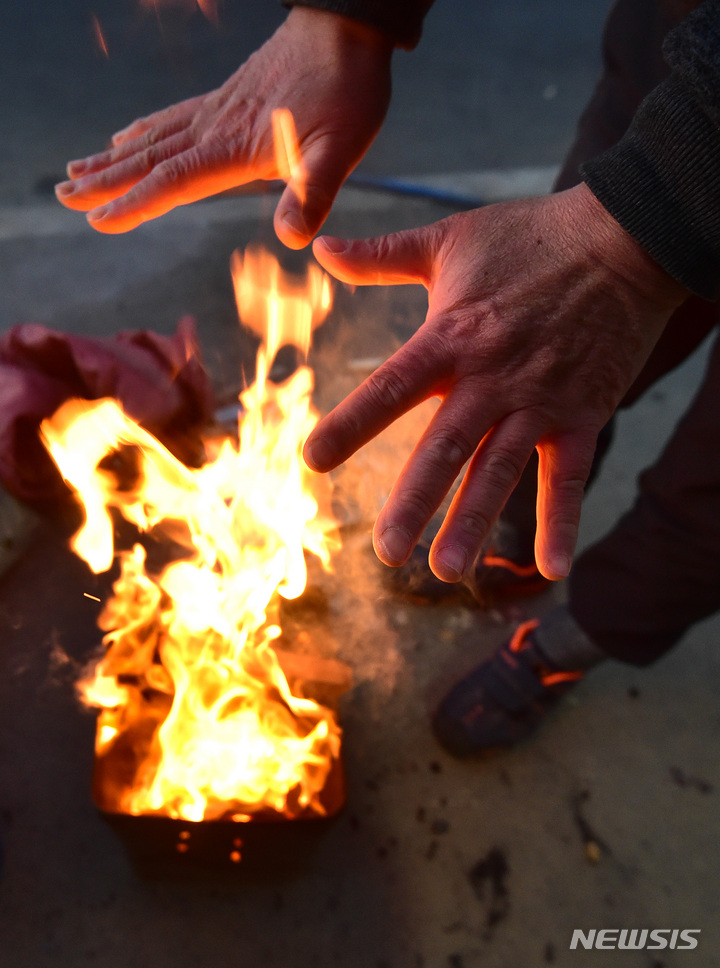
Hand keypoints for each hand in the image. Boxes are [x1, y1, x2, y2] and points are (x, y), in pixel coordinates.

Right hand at [54, 8, 392, 245]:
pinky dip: (142, 131)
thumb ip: (313, 192)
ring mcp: (217, 110)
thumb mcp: (341, 149)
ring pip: (154, 138)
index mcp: (237, 146)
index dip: (137, 203)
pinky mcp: (226, 98)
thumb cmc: (347, 92)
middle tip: (65, 198)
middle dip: (107, 182)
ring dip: (114, 159)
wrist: (346, 29)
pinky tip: (124, 137)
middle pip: (150, 158)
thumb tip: (291, 238)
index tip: (99, 220)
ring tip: (77, 173)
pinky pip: (172, 117)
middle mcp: (217, 126)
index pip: (175, 180)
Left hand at [308, 184, 687, 580]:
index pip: (390, 387)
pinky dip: (561, 523)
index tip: (313, 460)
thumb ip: (382, 255)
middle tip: (387, 553)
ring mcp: (538, 402)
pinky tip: (551, 570)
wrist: (622, 239)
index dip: (352, 424)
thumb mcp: (449, 238)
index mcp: (449, 337)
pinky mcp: (581, 416)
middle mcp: (489, 378)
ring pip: (500, 472)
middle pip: (444, 448)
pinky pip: (568, 477)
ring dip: (473, 523)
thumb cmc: (530, 237)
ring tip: (447, 569)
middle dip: (414, 502)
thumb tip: (320, 246)